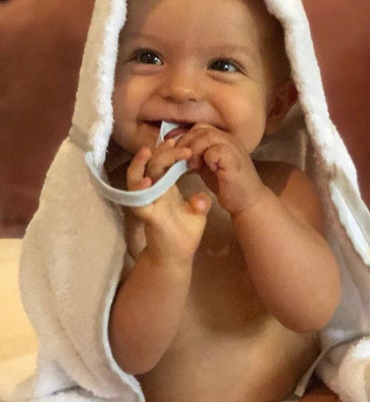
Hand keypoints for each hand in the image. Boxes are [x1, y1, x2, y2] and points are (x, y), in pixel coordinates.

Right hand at [126, 139, 210, 262]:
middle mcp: (154, 192)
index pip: (164, 163)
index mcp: (166, 187)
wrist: (178, 258)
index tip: (184, 143)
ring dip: (141, 164)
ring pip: (137, 178)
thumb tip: (201, 198)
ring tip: (149, 151)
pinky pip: (138, 201)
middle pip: (151, 165)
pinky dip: (140, 190)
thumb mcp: (197, 213)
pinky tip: (147, 181)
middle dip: (162, 152)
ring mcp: (148, 203)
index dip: (171, 151)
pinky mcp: (147, 216)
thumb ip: (200, 202)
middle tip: (177, 144)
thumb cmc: (184, 234)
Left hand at [176, 124, 266, 214]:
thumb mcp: (208, 166)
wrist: (249, 201)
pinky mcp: (235, 160)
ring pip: (207, 136)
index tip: (176, 153)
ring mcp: (233, 148)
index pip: (199, 128)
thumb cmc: (228, 185)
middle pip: (201, 129)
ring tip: (192, 166)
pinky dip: (206, 159)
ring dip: (194, 150)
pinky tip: (206, 169)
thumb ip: (197, 156)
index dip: (185, 138)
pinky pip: (215, 150)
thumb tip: (177, 152)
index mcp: (222, 139)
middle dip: (186, 143)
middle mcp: (229, 140)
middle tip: (180, 159)